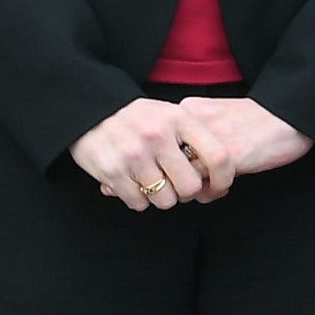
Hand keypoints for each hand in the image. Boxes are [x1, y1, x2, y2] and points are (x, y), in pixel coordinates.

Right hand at [68, 99, 213, 208]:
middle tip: (177, 185)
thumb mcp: (168, 114)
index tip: (219, 187)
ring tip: (152, 182)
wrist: (90, 111)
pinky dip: (138, 199)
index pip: (218, 156)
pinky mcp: (113, 171)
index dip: (224, 179)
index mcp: (178, 118)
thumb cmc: (137, 118)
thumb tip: (218, 171)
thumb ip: (193, 137)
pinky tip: (133, 182)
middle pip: (190, 186)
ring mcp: (134, 155)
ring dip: (160, 197)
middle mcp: (157, 135)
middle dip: (186, 192)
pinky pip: (139, 203)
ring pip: (165, 200)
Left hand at [172, 95, 310, 191]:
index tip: (178, 174)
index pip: (157, 148)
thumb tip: (164, 170)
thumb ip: (188, 138)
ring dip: (194, 190)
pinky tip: (224, 187)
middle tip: (196, 185)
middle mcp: (193, 122)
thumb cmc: (253, 121)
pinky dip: (212, 192)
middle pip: (165, 164)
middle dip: (176, 181)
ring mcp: (210, 139)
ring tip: (211, 187)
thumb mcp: (214, 119)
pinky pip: (206, 186)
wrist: (289, 116)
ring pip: (182, 177)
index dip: (165, 167)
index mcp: (188, 111)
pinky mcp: (230, 156)